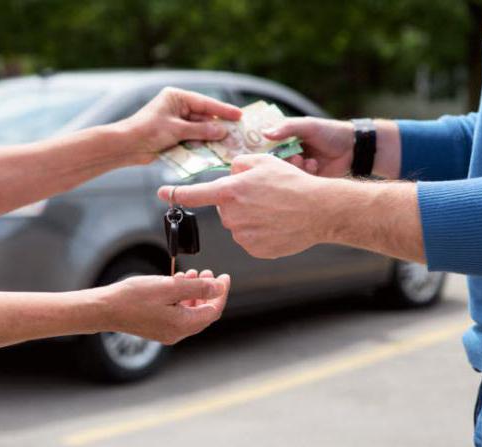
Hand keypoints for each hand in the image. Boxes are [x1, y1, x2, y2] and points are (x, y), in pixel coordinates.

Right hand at [100, 270, 230, 344]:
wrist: (105, 309)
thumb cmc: (133, 297)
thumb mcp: (169, 287)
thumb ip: (197, 287)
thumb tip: (219, 288)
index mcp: (182, 325)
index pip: (212, 310)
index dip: (221, 293)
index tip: (224, 277)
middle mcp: (177, 333)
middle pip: (203, 312)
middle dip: (208, 291)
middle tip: (208, 272)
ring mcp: (166, 332)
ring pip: (190, 312)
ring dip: (194, 293)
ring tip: (192, 274)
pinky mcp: (157, 327)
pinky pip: (178, 314)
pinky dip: (182, 298)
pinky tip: (176, 283)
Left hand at [120, 87, 241, 164]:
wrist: (127, 146)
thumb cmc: (148, 131)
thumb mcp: (177, 129)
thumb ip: (201, 130)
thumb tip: (222, 131)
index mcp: (176, 98)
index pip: (204, 103)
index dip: (223, 110)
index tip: (239, 115)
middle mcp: (178, 108)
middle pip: (204, 117)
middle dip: (218, 127)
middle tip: (237, 133)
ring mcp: (176, 122)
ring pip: (199, 130)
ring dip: (210, 138)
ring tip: (228, 144)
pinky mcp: (174, 136)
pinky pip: (192, 139)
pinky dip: (201, 144)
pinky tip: (213, 150)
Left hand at [158, 154, 326, 258]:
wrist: (319, 210)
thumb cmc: (293, 182)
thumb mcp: (264, 161)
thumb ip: (239, 164)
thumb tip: (229, 173)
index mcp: (230, 191)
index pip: (196, 194)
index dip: (176, 193)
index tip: (162, 193)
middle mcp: (232, 215)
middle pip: (224, 210)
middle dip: (238, 203)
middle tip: (264, 197)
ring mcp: (243, 235)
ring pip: (238, 225)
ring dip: (250, 218)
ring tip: (275, 210)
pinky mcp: (255, 249)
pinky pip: (250, 239)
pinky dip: (260, 232)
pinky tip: (277, 224)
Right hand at [263, 117, 353, 176]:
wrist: (353, 148)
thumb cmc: (330, 132)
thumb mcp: (308, 126)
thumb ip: (287, 128)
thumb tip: (264, 133)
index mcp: (286, 140)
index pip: (267, 147)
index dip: (265, 152)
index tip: (267, 154)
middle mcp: (289, 154)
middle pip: (274, 163)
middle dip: (282, 162)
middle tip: (293, 157)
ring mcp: (298, 167)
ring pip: (286, 173)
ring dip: (294, 167)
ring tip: (304, 160)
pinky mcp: (308, 179)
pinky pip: (299, 182)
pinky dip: (305, 173)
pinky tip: (315, 165)